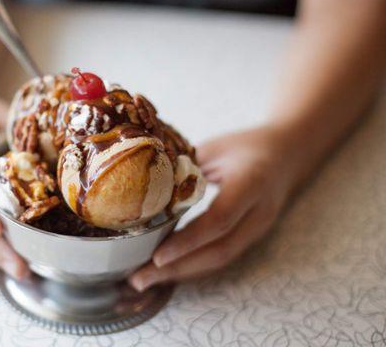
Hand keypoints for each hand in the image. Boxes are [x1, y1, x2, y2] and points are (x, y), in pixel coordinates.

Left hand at [129, 125, 298, 290]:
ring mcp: (257, 229)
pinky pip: (220, 257)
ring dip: (181, 273)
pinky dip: (192, 266)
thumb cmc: (245, 146)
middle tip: (138, 279)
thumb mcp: (214, 147)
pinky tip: (165, 271)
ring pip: (219, 260)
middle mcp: (258, 212)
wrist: (287, 155)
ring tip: (144, 280)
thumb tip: (141, 185)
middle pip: (218, 251)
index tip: (156, 257)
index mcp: (251, 182)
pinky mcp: (250, 237)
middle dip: (177, 269)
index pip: (219, 219)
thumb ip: (184, 166)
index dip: (188, 241)